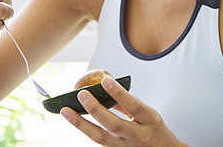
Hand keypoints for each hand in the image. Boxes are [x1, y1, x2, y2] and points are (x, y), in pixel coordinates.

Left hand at [61, 76, 188, 145]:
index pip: (134, 106)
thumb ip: (130, 105)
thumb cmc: (156, 131)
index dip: (120, 94)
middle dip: (96, 109)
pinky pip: (99, 142)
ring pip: (100, 138)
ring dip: (81, 123)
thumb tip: (108, 92)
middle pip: (114, 125)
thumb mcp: (150, 115)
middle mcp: (138, 136)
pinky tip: (76, 121)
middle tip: (82, 94)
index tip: (106, 81)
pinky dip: (87, 130)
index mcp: (150, 121)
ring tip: (66, 111)